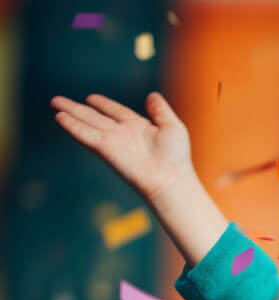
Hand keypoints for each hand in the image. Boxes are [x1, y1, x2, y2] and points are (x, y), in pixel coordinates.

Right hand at [50, 91, 193, 204]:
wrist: (170, 178)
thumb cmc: (176, 157)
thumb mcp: (172, 127)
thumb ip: (160, 110)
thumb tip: (152, 95)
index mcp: (138, 127)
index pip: (116, 112)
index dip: (104, 104)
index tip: (91, 98)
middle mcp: (123, 134)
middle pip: (95, 117)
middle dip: (77, 108)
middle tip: (59, 99)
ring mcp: (114, 142)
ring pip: (87, 124)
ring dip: (71, 115)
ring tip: (55, 105)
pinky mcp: (107, 150)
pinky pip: (86, 135)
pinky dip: (73, 127)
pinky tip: (60, 119)